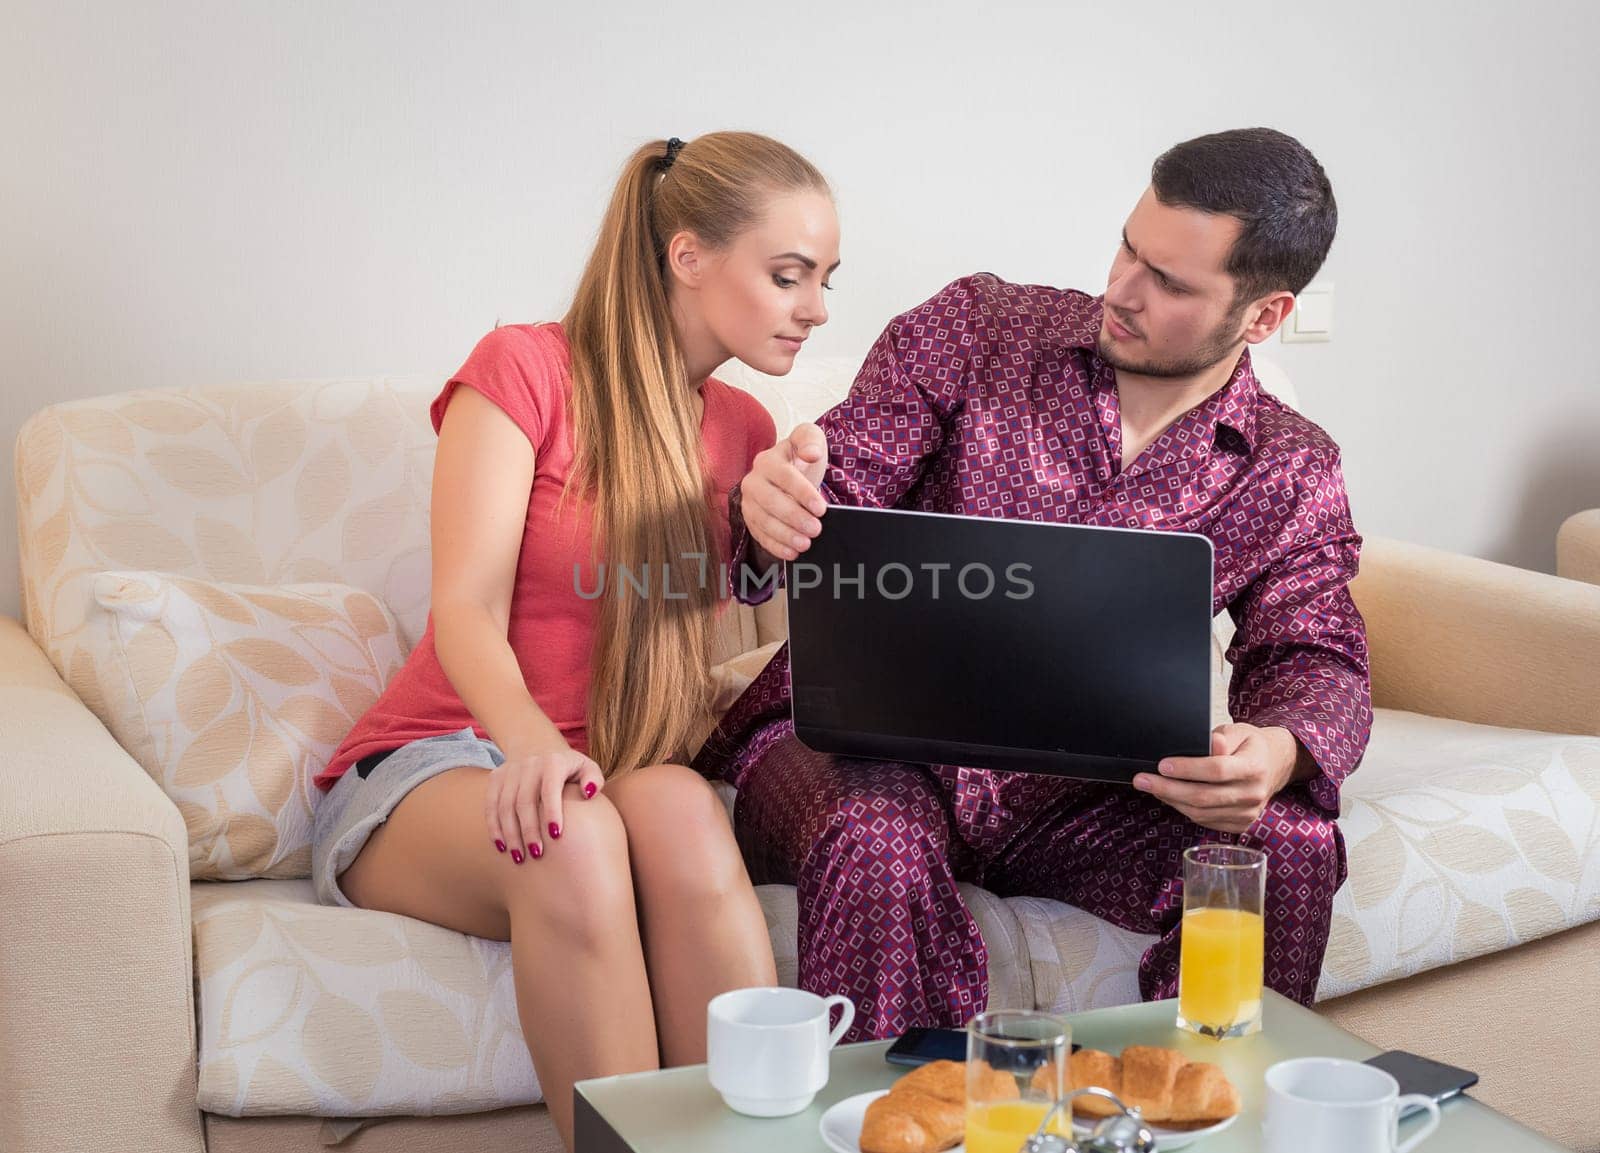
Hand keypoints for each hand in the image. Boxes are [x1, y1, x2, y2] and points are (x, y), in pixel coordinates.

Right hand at [484, 742, 603, 862]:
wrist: (539, 748)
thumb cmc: (570, 769)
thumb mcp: (588, 768)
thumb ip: (594, 779)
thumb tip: (589, 793)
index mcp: (553, 761)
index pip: (550, 789)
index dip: (552, 812)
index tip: (556, 836)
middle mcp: (529, 763)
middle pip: (524, 801)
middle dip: (529, 830)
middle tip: (537, 854)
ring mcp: (510, 770)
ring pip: (505, 805)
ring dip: (510, 833)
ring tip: (519, 857)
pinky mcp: (496, 778)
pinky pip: (491, 805)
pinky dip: (494, 827)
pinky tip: (502, 846)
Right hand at [742, 422, 828, 561]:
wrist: (790, 471)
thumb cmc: (801, 456)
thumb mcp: (810, 439)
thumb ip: (810, 440)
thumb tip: (811, 453)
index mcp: (768, 460)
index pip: (784, 477)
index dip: (803, 493)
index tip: (821, 508)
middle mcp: (753, 481)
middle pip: (771, 502)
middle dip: (794, 518)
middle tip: (816, 529)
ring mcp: (749, 502)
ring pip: (763, 521)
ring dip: (785, 535)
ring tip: (805, 544)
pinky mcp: (750, 520)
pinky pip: (760, 535)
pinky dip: (775, 546)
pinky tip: (792, 553)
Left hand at [1131, 723, 1302, 834]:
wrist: (1271, 766)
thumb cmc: (1248, 746)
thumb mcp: (1238, 732)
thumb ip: (1222, 737)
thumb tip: (1212, 743)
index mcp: (1254, 766)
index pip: (1217, 770)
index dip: (1187, 769)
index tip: (1163, 765)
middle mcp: (1253, 793)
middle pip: (1205, 796)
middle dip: (1168, 788)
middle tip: (1142, 780)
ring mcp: (1248, 813)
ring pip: (1202, 812)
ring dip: (1171, 800)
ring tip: (1151, 787)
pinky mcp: (1240, 825)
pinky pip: (1206, 821)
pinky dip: (1184, 810)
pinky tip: (1170, 797)